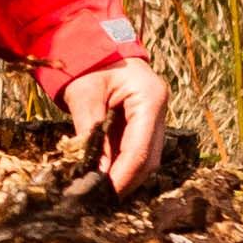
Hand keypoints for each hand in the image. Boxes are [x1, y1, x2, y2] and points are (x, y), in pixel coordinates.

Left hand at [62, 52, 170, 192]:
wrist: (91, 43)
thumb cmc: (87, 63)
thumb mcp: (83, 96)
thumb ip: (90, 133)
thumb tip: (94, 172)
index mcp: (149, 98)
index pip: (140, 149)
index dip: (123, 176)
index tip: (103, 194)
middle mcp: (158, 109)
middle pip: (149, 158)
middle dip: (126, 180)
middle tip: (99, 199)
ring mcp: (154, 115)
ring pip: (146, 157)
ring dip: (124, 174)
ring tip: (99, 190)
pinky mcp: (143, 121)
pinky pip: (136, 148)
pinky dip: (120, 163)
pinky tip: (103, 174)